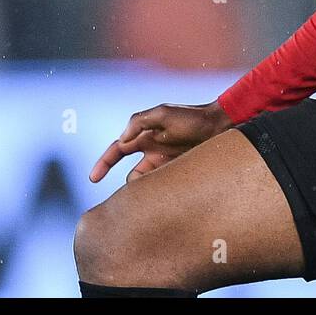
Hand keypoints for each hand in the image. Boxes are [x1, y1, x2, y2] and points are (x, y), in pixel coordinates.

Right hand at [90, 100, 233, 184]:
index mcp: (145, 136)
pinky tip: (166, 198)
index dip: (103, 163)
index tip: (93, 178)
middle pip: (131, 175)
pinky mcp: (180, 172)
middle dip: (129, 188)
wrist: (222, 125)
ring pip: (147, 184)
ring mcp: (166, 163)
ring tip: (155, 196)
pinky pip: (164, 187)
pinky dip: (160, 194)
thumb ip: (139, 122)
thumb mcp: (163, 113)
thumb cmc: (193, 117)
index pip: (118, 150)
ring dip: (146, 192)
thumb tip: (121, 140)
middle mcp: (153, 151)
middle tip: (131, 201)